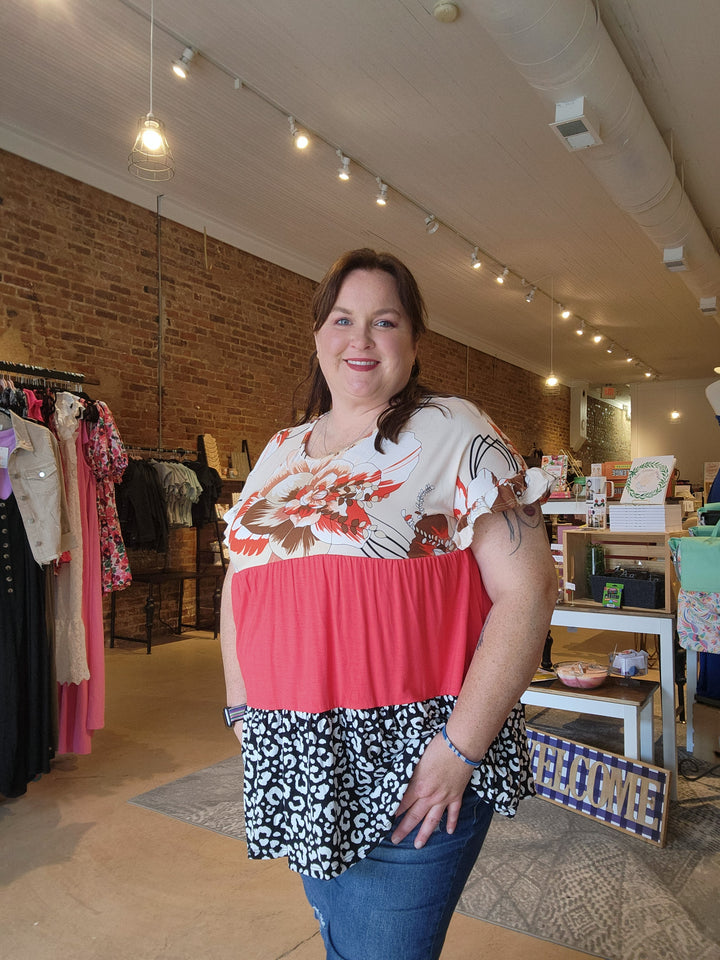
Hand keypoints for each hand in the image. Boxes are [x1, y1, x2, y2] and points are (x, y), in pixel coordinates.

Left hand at [391, 732, 473, 848]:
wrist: (461, 746)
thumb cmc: (437, 747)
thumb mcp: (416, 759)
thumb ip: (409, 774)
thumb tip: (401, 782)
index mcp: (418, 786)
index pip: (402, 804)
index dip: (393, 813)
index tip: (384, 821)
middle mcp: (430, 796)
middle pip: (414, 816)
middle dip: (403, 829)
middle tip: (394, 840)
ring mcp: (444, 798)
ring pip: (432, 820)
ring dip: (424, 834)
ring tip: (417, 846)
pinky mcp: (456, 795)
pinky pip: (453, 813)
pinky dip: (451, 823)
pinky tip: (449, 832)